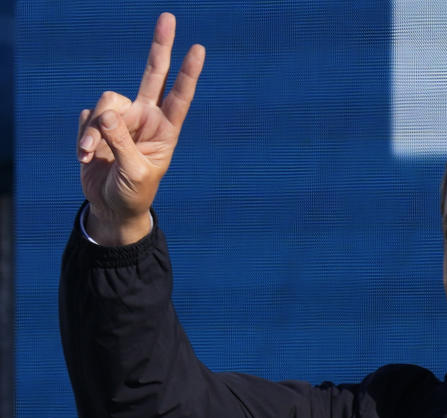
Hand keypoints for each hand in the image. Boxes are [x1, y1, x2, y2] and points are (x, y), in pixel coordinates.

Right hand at [77, 13, 204, 244]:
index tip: (198, 50)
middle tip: (169, 17)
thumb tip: (105, 113)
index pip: (179, 96)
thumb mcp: (134, 172)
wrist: (112, 206)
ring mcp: (121, 119)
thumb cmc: (134, 192)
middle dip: (160, 47)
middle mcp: (146, 118)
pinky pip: (87, 120)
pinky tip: (86, 156)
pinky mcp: (97, 124)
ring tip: (90, 154)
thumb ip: (121, 143)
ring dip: (95, 130)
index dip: (188, 73)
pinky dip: (84, 139)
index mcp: (165, 130)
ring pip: (106, 103)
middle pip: (152, 74)